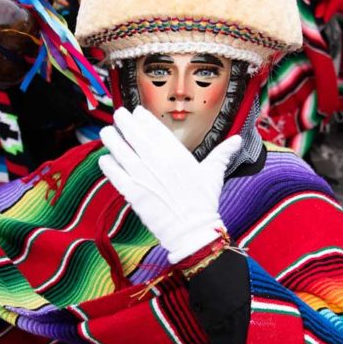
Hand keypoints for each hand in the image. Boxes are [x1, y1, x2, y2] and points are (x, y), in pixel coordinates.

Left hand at [98, 106, 240, 262]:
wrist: (192, 231)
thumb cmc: (204, 203)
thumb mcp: (214, 173)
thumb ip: (222, 153)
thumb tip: (237, 139)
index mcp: (175, 154)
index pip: (154, 129)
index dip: (143, 118)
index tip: (136, 112)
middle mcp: (157, 161)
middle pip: (134, 134)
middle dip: (124, 121)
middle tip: (119, 115)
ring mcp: (142, 176)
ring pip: (121, 150)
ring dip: (112, 139)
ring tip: (107, 132)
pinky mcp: (132, 192)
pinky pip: (114, 174)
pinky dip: (108, 165)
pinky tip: (105, 158)